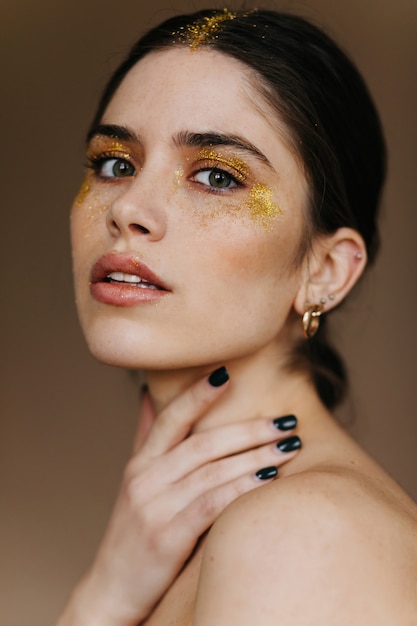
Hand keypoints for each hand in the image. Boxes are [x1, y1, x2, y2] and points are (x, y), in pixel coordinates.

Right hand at [57, 368, 299, 624]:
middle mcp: (145, 478)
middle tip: (285, 420)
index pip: (171, 418)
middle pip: (203, 443)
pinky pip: (212, 504)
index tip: (228, 372)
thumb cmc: (133, 532)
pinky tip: (269, 479)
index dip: (198, 394)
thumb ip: (146, 438)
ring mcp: (155, 507)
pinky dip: (242, 488)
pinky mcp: (167, 537)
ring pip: (212, 471)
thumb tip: (148, 395)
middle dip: (248, 429)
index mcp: (141, 462)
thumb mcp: (135, 482)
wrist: (111, 589)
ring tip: (289, 445)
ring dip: (255, 456)